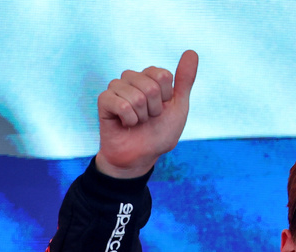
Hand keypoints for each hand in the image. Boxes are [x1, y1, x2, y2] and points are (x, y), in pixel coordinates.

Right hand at [95, 49, 197, 178]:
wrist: (141, 156)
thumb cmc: (160, 133)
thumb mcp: (178, 107)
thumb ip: (185, 80)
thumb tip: (192, 52)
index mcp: (150, 77)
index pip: (163, 75)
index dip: (167, 97)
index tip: (162, 108)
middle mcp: (132, 78)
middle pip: (150, 86)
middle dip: (155, 109)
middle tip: (149, 118)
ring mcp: (116, 88)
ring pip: (136, 96)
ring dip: (142, 116)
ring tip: (138, 122)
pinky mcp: (104, 100)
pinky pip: (121, 105)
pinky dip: (129, 120)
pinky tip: (125, 124)